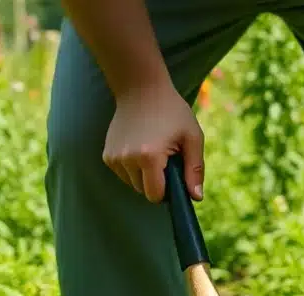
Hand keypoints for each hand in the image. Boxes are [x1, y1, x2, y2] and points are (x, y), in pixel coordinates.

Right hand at [103, 81, 203, 203]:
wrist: (141, 88)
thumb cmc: (172, 112)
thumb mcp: (192, 137)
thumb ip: (195, 169)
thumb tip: (196, 198)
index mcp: (149, 156)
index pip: (155, 195)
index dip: (167, 191)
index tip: (173, 175)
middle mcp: (127, 158)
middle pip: (143, 191)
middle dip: (156, 182)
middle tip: (165, 158)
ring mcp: (114, 157)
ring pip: (132, 184)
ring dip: (144, 175)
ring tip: (152, 150)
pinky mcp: (107, 155)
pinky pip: (123, 174)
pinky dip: (133, 168)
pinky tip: (139, 147)